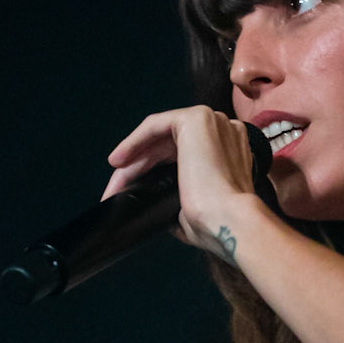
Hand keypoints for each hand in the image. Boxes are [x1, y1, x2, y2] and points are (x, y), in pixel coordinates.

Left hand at [103, 106, 263, 261]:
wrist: (229, 223)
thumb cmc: (218, 223)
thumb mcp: (193, 210)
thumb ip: (176, 200)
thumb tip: (156, 210)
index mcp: (228, 151)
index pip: (182, 153)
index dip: (152, 169)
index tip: (132, 189)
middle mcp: (223, 132)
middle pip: (167, 144)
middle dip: (139, 167)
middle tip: (116, 190)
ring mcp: (212, 122)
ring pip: (159, 134)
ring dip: (134, 156)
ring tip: (115, 182)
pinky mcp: (196, 119)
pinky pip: (155, 125)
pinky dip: (134, 141)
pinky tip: (119, 161)